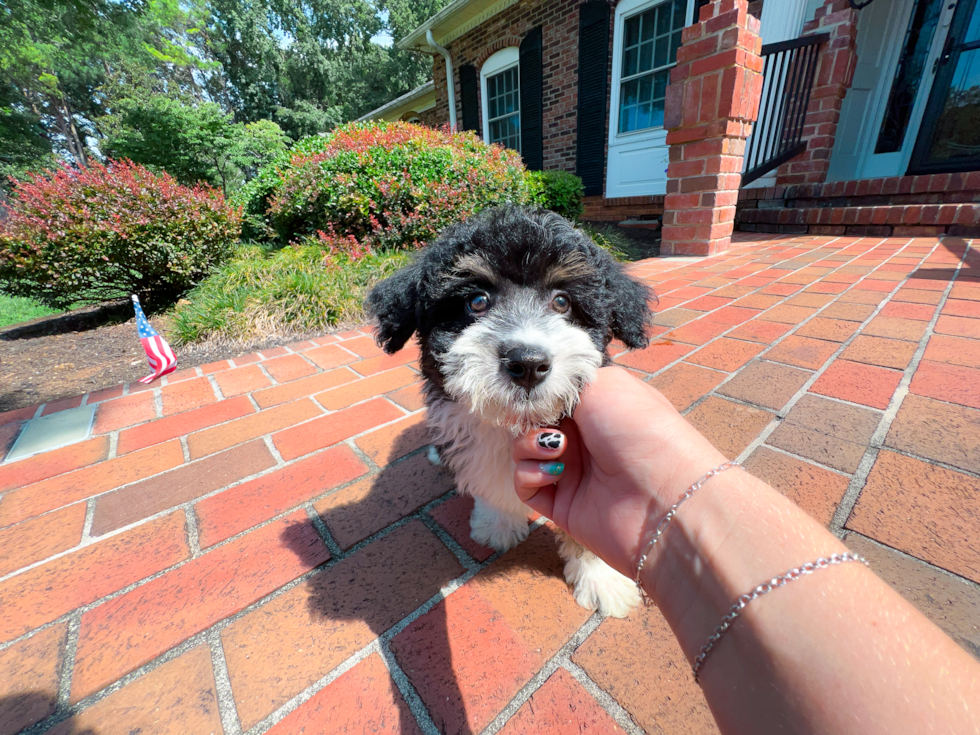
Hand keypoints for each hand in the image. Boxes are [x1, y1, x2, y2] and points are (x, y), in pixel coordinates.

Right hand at [512, 366, 726, 576]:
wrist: (664, 500)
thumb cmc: (642, 432)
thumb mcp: (605, 386)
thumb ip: (563, 381)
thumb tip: (535, 393)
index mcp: (600, 407)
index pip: (553, 394)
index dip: (538, 392)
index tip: (530, 390)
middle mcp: (586, 438)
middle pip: (534, 420)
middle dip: (529, 416)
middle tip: (542, 420)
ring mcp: (572, 471)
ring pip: (524, 450)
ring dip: (528, 443)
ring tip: (555, 448)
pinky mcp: (561, 504)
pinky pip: (525, 484)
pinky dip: (529, 474)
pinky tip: (553, 472)